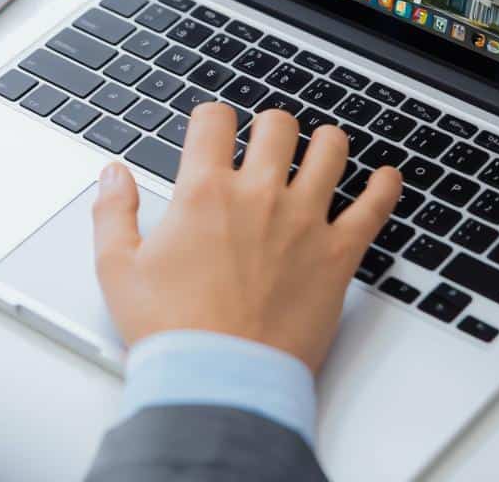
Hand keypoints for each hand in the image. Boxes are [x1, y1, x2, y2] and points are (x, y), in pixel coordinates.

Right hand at [92, 102, 401, 372]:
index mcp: (205, 192)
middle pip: (277, 125)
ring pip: (331, 150)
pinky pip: (374, 207)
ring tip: (322, 149)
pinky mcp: (337, 255)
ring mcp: (303, 221)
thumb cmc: (172, 331)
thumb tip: (113, 174)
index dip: (212, 118)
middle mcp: (259, 196)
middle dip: (270, 126)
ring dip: (326, 143)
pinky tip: (385, 178)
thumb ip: (113, 212)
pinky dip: (384, 187)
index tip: (214, 129)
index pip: (214, 119)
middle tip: (267, 142)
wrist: (219, 379)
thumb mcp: (117, 269)